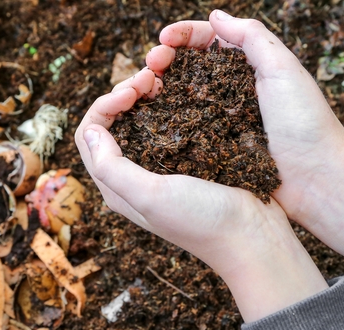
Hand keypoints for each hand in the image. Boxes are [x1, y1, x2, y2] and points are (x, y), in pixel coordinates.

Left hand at [75, 66, 326, 321]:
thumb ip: (112, 167)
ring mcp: (163, 167)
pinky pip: (169, 123)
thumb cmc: (202, 220)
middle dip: (123, 93)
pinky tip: (183, 91)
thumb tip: (91, 129)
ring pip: (139, 120)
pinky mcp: (189, 159)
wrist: (254, 237)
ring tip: (162, 78)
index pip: (89, 135)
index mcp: (117, 187)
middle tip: (149, 77)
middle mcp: (134, 176)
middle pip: (111, 123)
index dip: (104, 105)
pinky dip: (169, 102)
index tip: (132, 91)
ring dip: (145, 95)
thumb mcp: (150, 196)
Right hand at [148, 10, 343, 274]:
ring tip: (143, 88)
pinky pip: (183, 129)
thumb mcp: (283, 69)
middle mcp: (231, 91)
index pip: (208, 41)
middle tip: (150, 65)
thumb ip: (252, 37)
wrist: (317, 180)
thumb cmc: (306, 124)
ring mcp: (220, 120)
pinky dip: (164, 119)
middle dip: (164, 59)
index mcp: (249, 67)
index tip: (163, 40)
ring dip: (158, 87)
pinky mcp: (213, 148)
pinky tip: (150, 117)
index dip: (182, 36)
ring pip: (179, 96)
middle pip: (187, 66)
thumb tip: (215, 15)